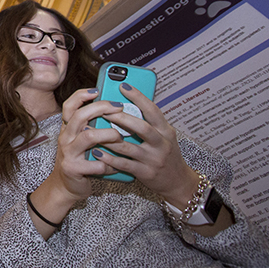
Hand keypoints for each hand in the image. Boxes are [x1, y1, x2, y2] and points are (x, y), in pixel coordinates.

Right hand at [49, 88, 128, 201]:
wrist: (66, 187)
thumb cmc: (79, 160)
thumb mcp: (80, 141)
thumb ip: (91, 127)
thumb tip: (114, 111)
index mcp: (67, 129)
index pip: (69, 106)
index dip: (82, 96)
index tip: (97, 90)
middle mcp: (66, 138)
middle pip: (80, 116)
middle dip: (100, 108)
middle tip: (118, 107)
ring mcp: (68, 153)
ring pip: (89, 136)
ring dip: (108, 134)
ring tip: (120, 136)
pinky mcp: (74, 169)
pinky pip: (96, 164)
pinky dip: (110, 164)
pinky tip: (116, 166)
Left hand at [91, 83, 197, 206]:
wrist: (178, 182)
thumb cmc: (166, 154)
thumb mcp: (164, 135)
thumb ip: (149, 122)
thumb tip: (126, 102)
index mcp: (166, 130)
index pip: (153, 110)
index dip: (138, 97)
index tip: (123, 85)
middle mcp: (161, 144)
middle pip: (141, 127)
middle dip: (120, 118)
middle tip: (103, 110)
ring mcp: (153, 159)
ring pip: (128, 147)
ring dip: (107, 138)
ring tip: (90, 130)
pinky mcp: (145, 173)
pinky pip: (124, 165)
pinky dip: (109, 158)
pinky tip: (96, 152)